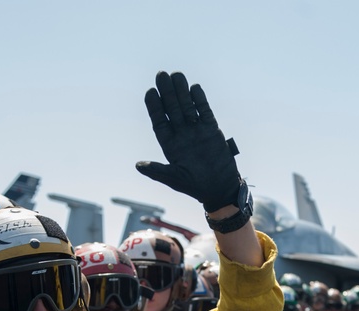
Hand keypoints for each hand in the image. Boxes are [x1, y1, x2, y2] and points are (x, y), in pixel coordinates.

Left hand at [136, 71, 241, 211]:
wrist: (220, 188)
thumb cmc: (195, 186)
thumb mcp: (174, 178)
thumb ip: (157, 171)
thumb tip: (138, 165)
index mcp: (169, 144)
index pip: (159, 121)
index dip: (154, 107)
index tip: (150, 92)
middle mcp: (181, 135)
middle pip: (172, 109)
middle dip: (167, 93)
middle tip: (161, 75)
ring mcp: (196, 130)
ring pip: (187, 106)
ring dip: (182, 91)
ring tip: (177, 75)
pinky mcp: (211, 129)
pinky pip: (204, 111)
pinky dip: (200, 100)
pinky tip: (194, 88)